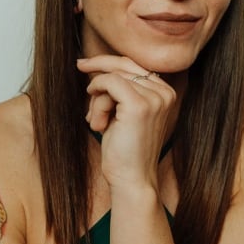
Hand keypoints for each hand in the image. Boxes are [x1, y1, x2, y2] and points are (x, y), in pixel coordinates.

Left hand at [78, 55, 176, 190]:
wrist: (131, 180)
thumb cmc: (124, 151)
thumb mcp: (122, 114)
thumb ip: (120, 91)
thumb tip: (98, 67)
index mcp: (165, 93)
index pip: (133, 65)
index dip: (107, 63)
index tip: (85, 65)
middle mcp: (164, 92)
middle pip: (124, 64)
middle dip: (97, 71)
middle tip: (79, 67)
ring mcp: (154, 98)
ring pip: (113, 77)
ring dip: (97, 100)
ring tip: (97, 124)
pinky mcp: (139, 105)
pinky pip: (109, 83)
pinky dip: (96, 98)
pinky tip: (96, 121)